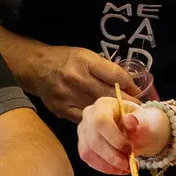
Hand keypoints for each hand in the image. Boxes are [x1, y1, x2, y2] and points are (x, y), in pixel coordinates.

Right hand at [22, 43, 136, 121]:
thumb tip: (129, 84)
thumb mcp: (86, 55)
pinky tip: (103, 120)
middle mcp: (76, 77)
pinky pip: (84, 117)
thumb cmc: (65, 59)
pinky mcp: (61, 109)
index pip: (115, 75)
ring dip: (112, 114)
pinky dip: (94, 119)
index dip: (130, 86)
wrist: (36, 67)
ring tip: (124, 118)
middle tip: (138, 110)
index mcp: (85, 61)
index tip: (138, 93)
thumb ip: (105, 69)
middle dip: (126, 103)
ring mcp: (67, 95)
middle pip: (108, 94)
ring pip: (97, 109)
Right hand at [76, 97, 170, 174]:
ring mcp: (83, 131)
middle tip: (129, 164)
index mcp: (103, 105)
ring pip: (88, 152)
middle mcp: (89, 116)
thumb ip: (139, 121)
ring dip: (108, 165)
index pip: (101, 121)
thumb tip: (130, 120)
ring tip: (126, 168)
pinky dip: (105, 168)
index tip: (130, 150)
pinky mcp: (83, 145)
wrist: (138, 130)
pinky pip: (89, 160)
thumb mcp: (145, 120)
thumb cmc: (140, 123)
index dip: (114, 139)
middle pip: (93, 140)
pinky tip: (118, 169)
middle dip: (112, 156)